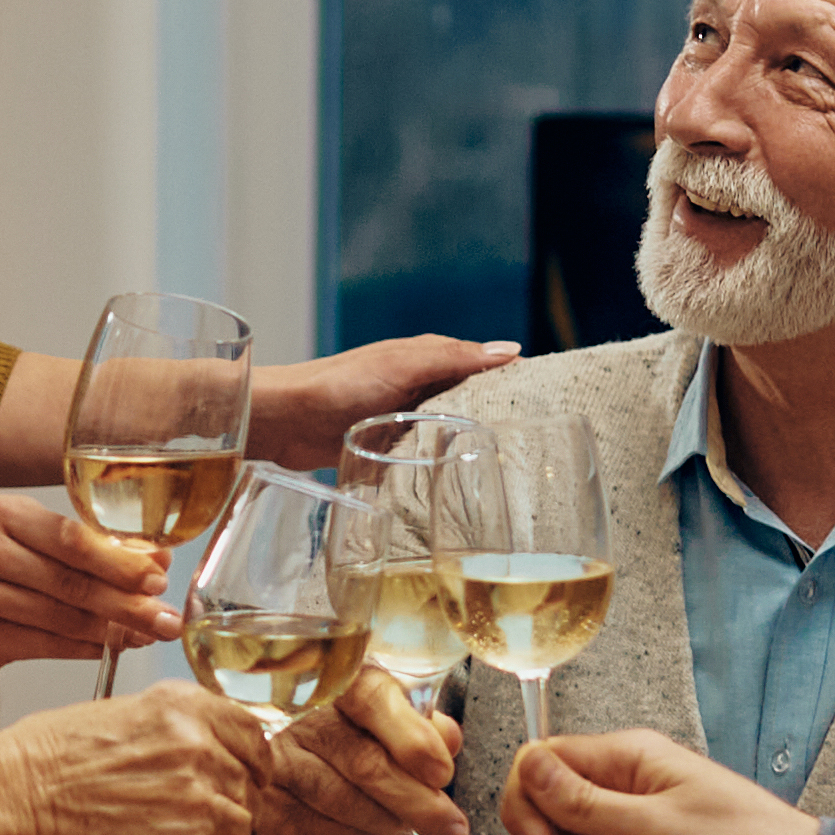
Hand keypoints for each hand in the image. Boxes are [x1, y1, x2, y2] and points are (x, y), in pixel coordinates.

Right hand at [0, 494, 178, 676]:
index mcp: (4, 514)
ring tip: (147, 636)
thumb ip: (94, 549)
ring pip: (62, 618)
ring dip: (114, 631)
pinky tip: (112, 647)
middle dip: (128, 603)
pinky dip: (87, 648)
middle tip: (167, 619)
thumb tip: (158, 561)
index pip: (72, 538)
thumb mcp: (37, 543)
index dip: (120, 562)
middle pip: (71, 582)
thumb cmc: (0, 570)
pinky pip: (48, 645)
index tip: (159, 579)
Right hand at [0, 683, 270, 834]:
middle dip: (228, 805)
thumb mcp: (122, 714)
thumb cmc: (50, 758)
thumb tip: (206, 747)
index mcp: (186, 707)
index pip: (254, 735)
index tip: (244, 776)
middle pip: (250, 787)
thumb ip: (176, 727)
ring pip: (241, 830)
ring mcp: (199, 799)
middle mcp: (200, 748)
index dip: (252, 762)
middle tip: (194, 816)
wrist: (18, 800)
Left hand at [247, 335, 513, 469]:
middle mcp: (420, 387)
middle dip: (500, 418)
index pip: (484, 367)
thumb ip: (452, 358)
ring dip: (471, 445)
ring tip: (509, 470)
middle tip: (537, 447)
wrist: (285, 419)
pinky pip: (425, 455)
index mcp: (428, 359)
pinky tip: (459, 483)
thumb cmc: (339, 385)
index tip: (549, 404)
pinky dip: (442, 464)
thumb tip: (510, 351)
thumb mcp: (402, 365)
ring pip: (450, 431)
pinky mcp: (388, 449)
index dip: (514, 382)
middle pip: (472, 402)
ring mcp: (404, 419)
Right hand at [259, 666, 462, 834]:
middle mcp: (301, 714)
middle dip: (417, 802)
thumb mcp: (393, 722)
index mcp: (340, 682)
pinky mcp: (267, 801)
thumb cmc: (354, 740)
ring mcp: (277, 758)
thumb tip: (447, 739)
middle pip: (364, 761)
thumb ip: (422, 725)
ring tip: (406, 824)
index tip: (441, 773)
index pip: (372, 699)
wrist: (294, 771)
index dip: (411, 737)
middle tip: (449, 827)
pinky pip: (320, 826)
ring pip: (343, 799)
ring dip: (388, 821)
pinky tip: (373, 832)